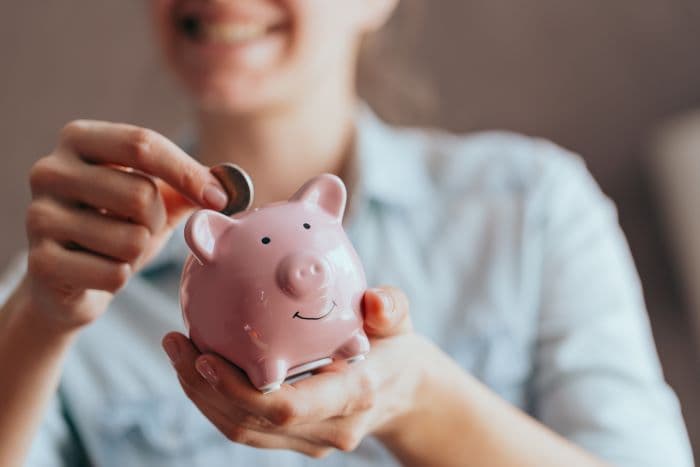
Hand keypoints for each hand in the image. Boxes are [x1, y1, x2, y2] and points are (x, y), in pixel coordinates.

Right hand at [24, 120, 227, 329]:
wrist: (68, 279)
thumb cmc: (117, 226)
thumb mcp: (156, 197)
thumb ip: (191, 184)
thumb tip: (231, 186)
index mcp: (80, 140)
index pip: (142, 144)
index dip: (188, 172)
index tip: (219, 199)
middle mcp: (50, 171)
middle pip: (141, 194)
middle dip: (157, 222)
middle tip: (140, 229)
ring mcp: (37, 216)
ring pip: (131, 239)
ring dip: (138, 253)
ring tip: (116, 250)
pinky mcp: (39, 263)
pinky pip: (114, 275)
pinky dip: (120, 279)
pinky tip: (98, 272)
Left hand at [163, 286, 429, 457]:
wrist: (404, 392)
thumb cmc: (395, 348)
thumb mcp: (400, 321)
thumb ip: (391, 308)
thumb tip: (374, 301)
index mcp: (352, 397)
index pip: (288, 408)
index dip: (241, 391)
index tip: (205, 358)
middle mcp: (328, 428)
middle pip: (251, 423)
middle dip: (204, 389)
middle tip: (175, 342)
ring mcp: (311, 439)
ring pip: (242, 430)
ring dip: (202, 395)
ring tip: (177, 350)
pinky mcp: (297, 438)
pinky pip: (248, 426)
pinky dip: (217, 398)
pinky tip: (199, 364)